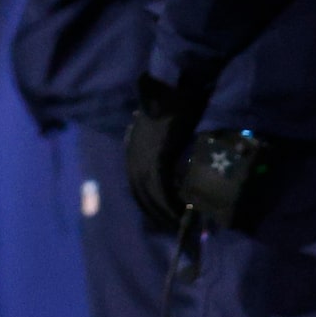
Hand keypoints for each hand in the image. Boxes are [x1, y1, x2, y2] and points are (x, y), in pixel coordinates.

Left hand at [123, 74, 202, 230]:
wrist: (173, 85)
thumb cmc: (173, 104)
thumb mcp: (163, 131)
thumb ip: (164, 149)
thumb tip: (177, 167)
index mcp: (133, 152)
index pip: (138, 187)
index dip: (152, 205)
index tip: (166, 220)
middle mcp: (133, 157)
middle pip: (142, 196)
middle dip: (159, 216)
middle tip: (176, 231)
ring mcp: (142, 157)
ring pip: (151, 196)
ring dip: (166, 214)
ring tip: (183, 228)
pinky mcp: (156, 155)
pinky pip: (161, 186)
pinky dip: (171, 202)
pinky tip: (183, 213)